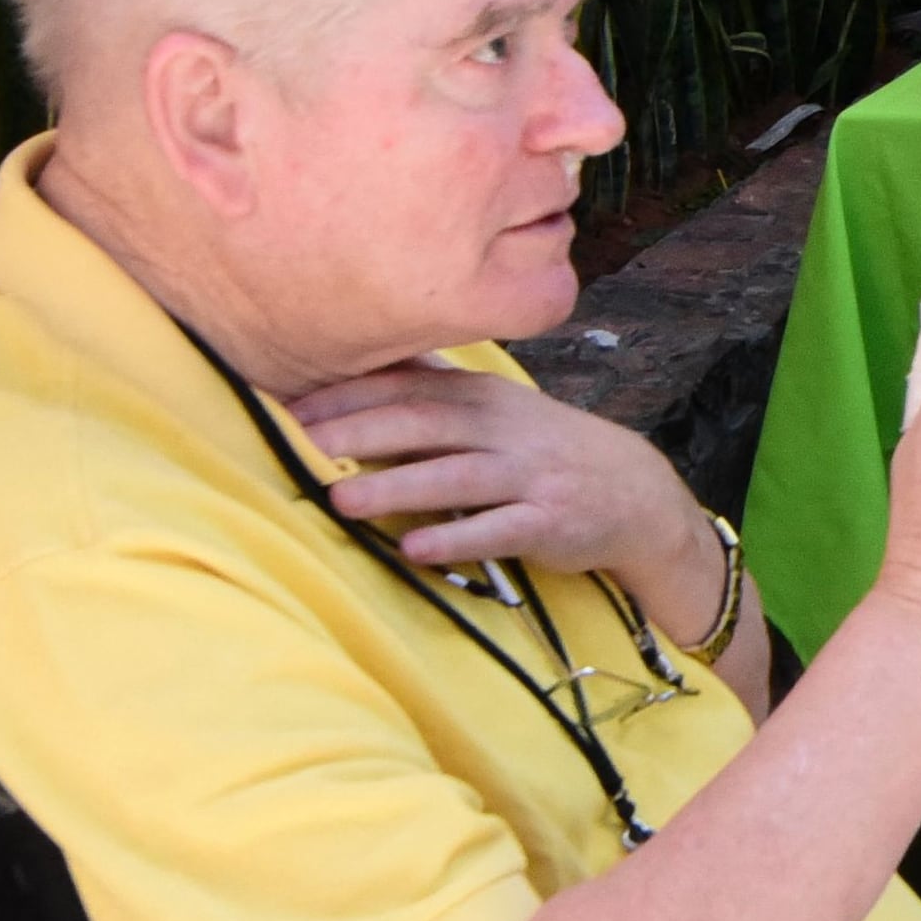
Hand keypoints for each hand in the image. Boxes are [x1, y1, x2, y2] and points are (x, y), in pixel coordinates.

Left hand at [294, 357, 698, 584]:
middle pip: (423, 423)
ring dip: (396, 485)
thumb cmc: (541, 451)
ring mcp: (527, 475)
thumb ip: (430, 393)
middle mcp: (500, 429)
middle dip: (360, 431)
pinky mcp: (549, 522)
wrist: (632, 490)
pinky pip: (498, 530)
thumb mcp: (493, 410)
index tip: (288, 405)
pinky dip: (456, 537)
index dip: (348, 394)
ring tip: (341, 499)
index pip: (406, 386)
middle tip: (298, 444)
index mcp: (479, 397)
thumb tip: (351, 373)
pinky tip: (414, 548)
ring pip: (455, 477)